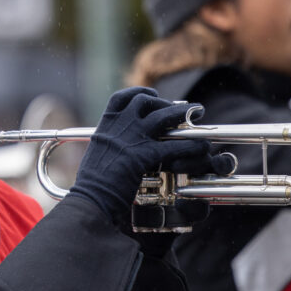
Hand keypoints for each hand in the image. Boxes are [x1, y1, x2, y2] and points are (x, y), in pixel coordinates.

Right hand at [69, 87, 231, 223]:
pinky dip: (190, 145)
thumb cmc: (92, 184)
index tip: (152, 95)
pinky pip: (174, 144)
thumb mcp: (97, 155)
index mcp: (105, 125)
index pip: (122, 98)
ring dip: (184, 112)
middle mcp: (118, 126)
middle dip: (166, 101)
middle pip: (146, 101)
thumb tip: (119, 147)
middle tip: (181, 108)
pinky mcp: (144, 155)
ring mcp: (131, 138)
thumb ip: (110, 145)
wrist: (90, 198)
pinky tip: (200, 147)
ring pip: (163, 115)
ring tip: (199, 112)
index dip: (140, 93)